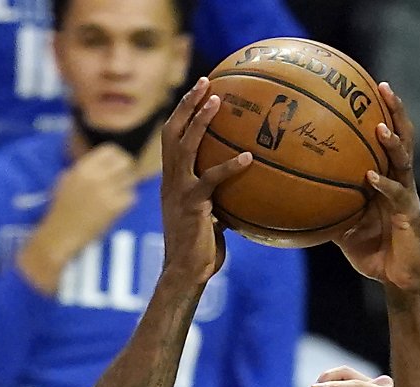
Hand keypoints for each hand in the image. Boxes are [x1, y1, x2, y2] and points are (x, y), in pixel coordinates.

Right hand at [19, 145, 139, 294]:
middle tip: (122, 178)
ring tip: (118, 193)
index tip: (116, 164)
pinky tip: (117, 206)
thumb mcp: (66, 180)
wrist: (60, 233)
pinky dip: (127, 200)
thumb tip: (100, 162)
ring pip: (130, 179)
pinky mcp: (114, 207)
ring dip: (126, 185)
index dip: (116, 157)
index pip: (110, 150)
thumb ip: (83, 169)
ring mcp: (106, 191)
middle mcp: (96, 176)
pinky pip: (131, 197)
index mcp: (83, 167)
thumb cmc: (61, 209)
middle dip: (125, 169)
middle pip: (124, 162)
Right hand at [158, 78, 251, 285]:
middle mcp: (171, 180)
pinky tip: (248, 157)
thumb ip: (218, 199)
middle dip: (187, 104)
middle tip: (205, 81)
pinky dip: (229, 166)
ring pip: (184, 146)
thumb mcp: (209, 217)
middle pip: (173, 131)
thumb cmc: (200, 248)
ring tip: (216, 100)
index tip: (198, 91)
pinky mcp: (192, 205)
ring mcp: (179, 190)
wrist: (185, 273)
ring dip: (199, 120)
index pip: (173, 137)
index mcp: (173, 180)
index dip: (183, 113)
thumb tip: (241, 192)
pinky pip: (211, 179)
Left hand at [336, 85, 419, 294]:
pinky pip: (396, 196)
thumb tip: (291, 199)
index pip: (388, 137)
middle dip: (395, 111)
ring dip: (394, 142)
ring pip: (404, 161)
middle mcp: (401, 181)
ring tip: (381, 127)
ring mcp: (408, 196)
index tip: (368, 86)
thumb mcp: (343, 225)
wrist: (399, 279)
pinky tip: (371, 177)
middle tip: (382, 87)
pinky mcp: (410, 216)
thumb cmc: (373, 251)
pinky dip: (383, 186)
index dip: (383, 111)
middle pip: (403, 137)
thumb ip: (327, 207)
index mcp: (388, 178)